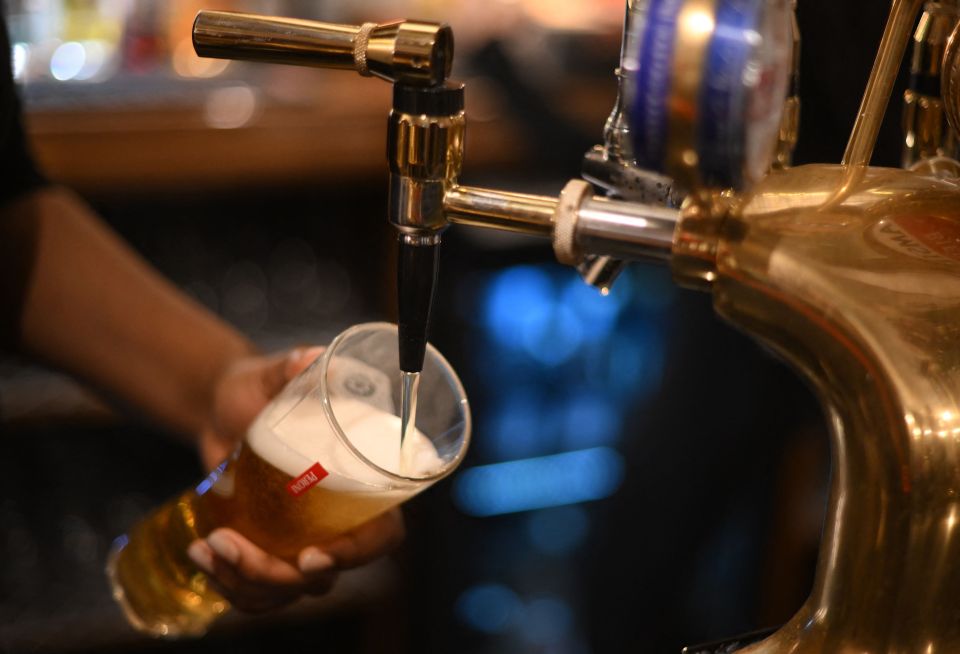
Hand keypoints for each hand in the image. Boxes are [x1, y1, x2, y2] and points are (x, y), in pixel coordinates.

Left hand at [187, 347, 405, 612]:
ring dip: (244, 582)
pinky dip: (228, 584)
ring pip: (287, 591)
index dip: (355, 554)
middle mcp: (339, 520)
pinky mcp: (270, 551)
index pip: (381, 536)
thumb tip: (311, 359)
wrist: (221, 407)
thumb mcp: (272, 374)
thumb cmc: (259, 387)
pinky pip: (259, 592)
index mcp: (363, 484)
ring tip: (206, 546)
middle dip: (275, 575)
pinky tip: (200, 554)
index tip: (309, 556)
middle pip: (324, 575)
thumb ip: (294, 366)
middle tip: (228, 543)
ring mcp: (304, 541)